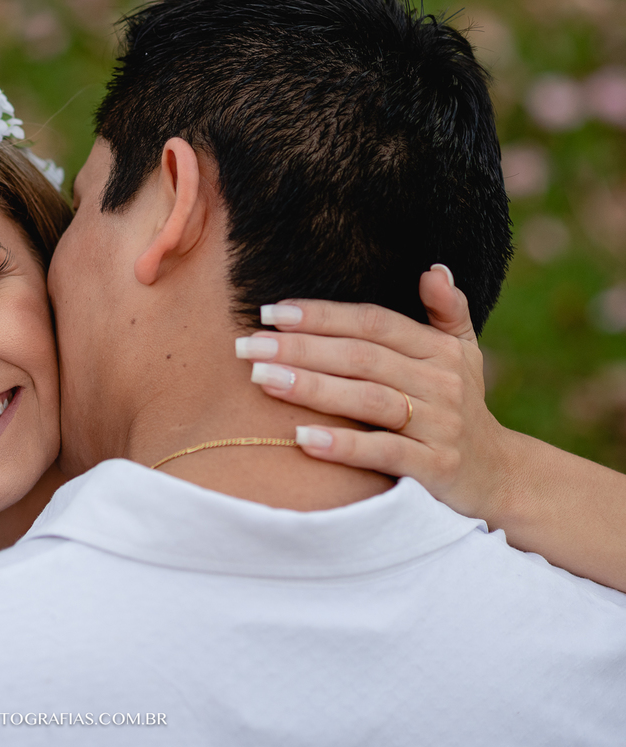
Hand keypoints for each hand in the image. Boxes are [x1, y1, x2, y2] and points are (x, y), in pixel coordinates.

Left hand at [235, 265, 506, 517]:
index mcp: (440, 350)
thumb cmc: (459, 408)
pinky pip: (385, 452)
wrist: (498, 478)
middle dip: (301, 349)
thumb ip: (447, 311)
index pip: (373, 323)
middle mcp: (442, 383)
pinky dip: (344, 445)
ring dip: (311, 388)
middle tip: (248, 345)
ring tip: (261, 379)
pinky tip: (302, 438)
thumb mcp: (462, 356)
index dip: (323, 315)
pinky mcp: (436, 468)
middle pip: (362, 358)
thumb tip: (433, 269)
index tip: (271, 312)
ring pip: (368, 399)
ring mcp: (440, 426)